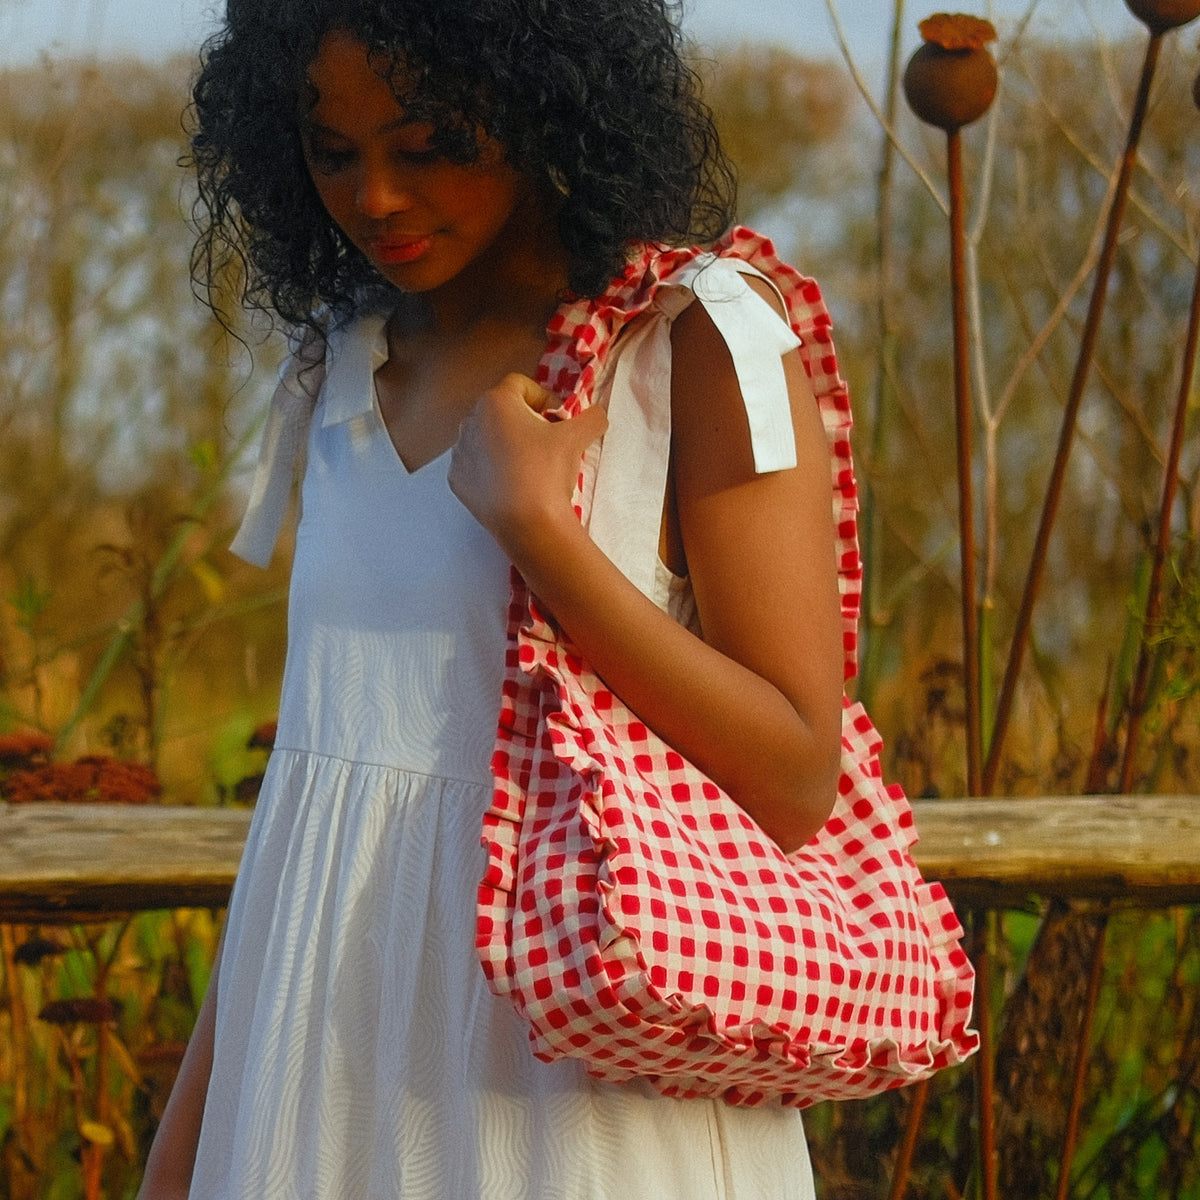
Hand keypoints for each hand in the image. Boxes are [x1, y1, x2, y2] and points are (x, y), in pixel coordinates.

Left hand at [448, 373, 607, 558]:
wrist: (528, 525)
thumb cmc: (548, 471)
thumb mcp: (578, 437)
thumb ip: (592, 417)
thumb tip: (597, 414)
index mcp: (496, 402)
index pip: (521, 385)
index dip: (545, 399)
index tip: (559, 422)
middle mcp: (470, 421)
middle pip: (502, 411)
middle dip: (525, 422)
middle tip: (547, 444)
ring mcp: (459, 452)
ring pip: (487, 438)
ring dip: (507, 444)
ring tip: (529, 467)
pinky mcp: (457, 480)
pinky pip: (477, 465)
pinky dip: (492, 469)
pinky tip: (511, 485)